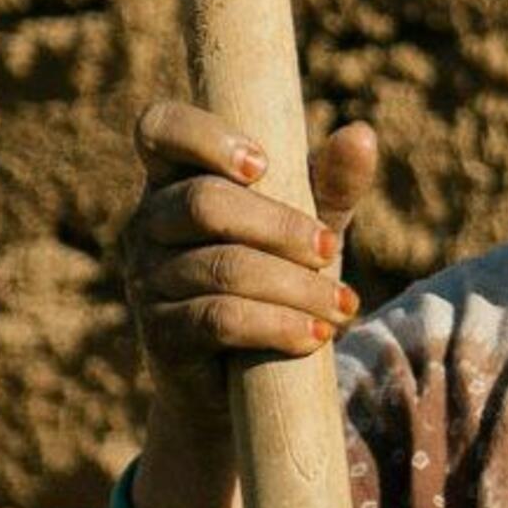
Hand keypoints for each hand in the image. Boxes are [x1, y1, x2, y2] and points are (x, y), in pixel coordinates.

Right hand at [120, 99, 377, 507]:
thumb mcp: (309, 226)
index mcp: (177, 179)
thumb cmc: (278, 278)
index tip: (261, 165)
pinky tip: (315, 335)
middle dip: (280, 227)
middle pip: (203, 203)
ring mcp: (147, 280)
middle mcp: (149, 223)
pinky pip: (219, 319)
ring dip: (296, 286)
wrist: (246, 378)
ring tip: (342, 306)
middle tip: (331, 249)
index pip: (159, 129)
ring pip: (223, 267)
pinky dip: (277, 324)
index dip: (203, 137)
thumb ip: (331, 183)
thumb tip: (361, 133)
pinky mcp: (160, 335)